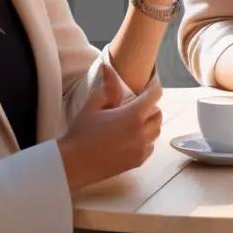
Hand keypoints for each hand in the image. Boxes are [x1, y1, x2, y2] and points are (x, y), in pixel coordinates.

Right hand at [57, 68, 162, 191]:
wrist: (74, 164)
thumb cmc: (81, 132)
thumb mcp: (92, 105)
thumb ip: (107, 87)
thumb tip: (109, 68)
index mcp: (133, 115)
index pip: (155, 95)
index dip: (153, 88)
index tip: (148, 86)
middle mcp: (142, 132)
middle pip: (158, 114)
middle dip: (150, 108)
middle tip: (136, 107)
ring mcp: (141, 148)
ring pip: (156, 131)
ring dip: (149, 124)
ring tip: (134, 123)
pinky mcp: (138, 161)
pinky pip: (150, 146)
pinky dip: (146, 141)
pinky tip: (131, 139)